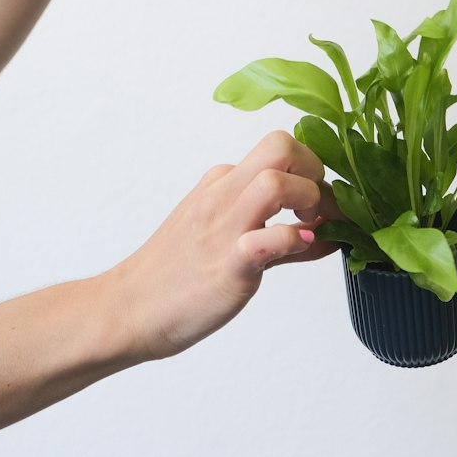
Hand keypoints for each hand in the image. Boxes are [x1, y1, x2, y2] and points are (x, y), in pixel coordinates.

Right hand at [111, 131, 339, 358]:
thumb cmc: (177, 276)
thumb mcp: (228, 238)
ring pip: (274, 182)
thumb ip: (281, 233)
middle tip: (316, 206)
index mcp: (221, 183)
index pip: (278, 148)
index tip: (320, 200)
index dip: (311, 168)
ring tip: (309, 226)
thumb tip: (330, 232)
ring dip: (308, 199)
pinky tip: (300, 248)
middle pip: (280, 146)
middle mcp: (222, 196)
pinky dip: (292, 240)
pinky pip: (267, 240)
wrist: (126, 310)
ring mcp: (222, 229)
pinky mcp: (227, 266)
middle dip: (313, 168)